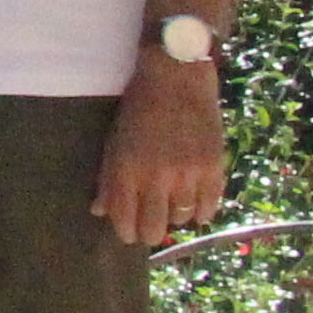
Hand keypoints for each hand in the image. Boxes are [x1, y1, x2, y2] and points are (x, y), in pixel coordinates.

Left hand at [98, 48, 226, 247]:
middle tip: (151, 229)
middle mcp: (157, 177)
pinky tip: (195, 210)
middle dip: (150, 233)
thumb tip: (99, 212)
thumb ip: (108, 179)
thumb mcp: (115, 141)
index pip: (124, 219)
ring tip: (171, 211)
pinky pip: (209, 206)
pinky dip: (201, 212)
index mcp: (126, 170)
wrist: (176, 78)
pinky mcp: (213, 167)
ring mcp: (188, 174)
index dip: (126, 232)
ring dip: (175, 219)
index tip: (129, 234)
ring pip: (182, 219)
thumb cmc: (138, 108)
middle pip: (155, 228)